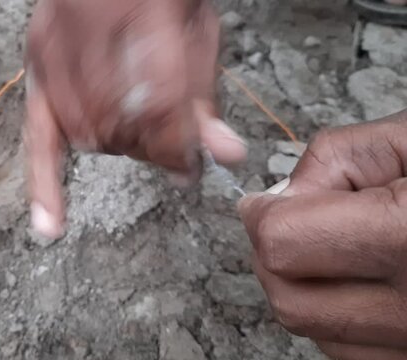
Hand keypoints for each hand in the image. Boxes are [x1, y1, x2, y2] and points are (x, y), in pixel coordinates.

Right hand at [24, 0, 246, 237]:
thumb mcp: (195, 26)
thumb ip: (204, 91)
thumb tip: (223, 155)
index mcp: (141, 11)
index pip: (159, 104)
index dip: (178, 147)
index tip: (192, 167)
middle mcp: (88, 31)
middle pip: (122, 125)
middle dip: (151, 150)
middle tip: (170, 148)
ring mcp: (54, 50)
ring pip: (87, 136)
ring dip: (118, 151)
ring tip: (135, 139)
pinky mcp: (33, 66)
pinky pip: (34, 136)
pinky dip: (44, 184)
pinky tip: (49, 224)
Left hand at [239, 110, 406, 358]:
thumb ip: (338, 158)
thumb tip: (282, 197)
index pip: (285, 244)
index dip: (264, 215)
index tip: (265, 201)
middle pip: (290, 301)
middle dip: (273, 256)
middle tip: (290, 221)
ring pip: (317, 334)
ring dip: (306, 288)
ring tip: (340, 248)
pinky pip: (356, 353)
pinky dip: (341, 318)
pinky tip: (367, 281)